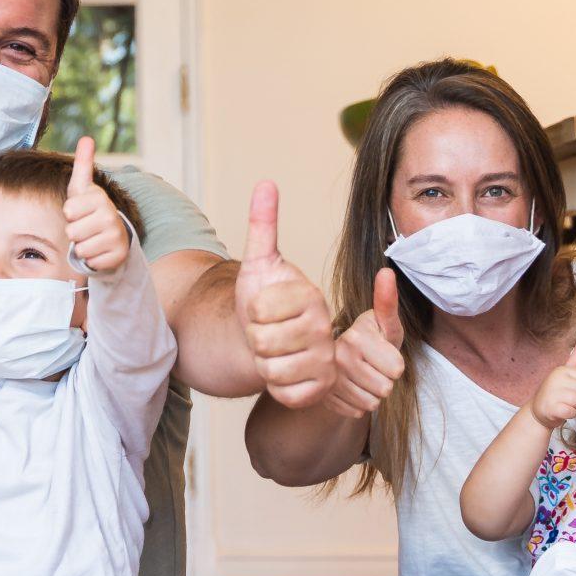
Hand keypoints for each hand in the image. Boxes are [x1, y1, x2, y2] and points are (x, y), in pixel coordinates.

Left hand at [63, 137, 129, 273]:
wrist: (112, 234)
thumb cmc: (89, 210)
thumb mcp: (83, 188)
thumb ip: (83, 164)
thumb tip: (86, 138)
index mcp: (99, 198)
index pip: (68, 210)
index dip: (70, 213)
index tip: (80, 211)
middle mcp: (111, 215)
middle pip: (72, 231)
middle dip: (75, 232)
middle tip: (86, 227)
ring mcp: (116, 236)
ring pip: (81, 248)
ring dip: (83, 246)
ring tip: (92, 238)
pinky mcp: (118, 255)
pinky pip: (91, 261)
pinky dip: (93, 259)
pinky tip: (100, 250)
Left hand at [235, 181, 336, 407]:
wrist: (267, 340)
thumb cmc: (262, 301)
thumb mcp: (259, 263)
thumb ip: (263, 224)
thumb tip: (266, 182)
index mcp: (310, 296)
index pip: (259, 310)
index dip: (250, 312)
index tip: (262, 309)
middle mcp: (324, 327)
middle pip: (263, 342)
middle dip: (253, 339)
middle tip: (265, 333)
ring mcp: (325, 360)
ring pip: (271, 370)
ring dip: (262, 363)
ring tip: (272, 351)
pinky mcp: (319, 388)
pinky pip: (285, 393)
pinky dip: (274, 386)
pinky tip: (282, 373)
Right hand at [327, 269, 405, 419]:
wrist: (339, 359)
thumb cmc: (372, 340)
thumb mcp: (385, 324)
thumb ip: (387, 302)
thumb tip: (386, 271)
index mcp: (355, 337)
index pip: (397, 369)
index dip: (395, 364)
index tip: (382, 353)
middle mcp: (337, 357)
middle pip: (385, 389)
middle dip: (384, 380)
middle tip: (372, 367)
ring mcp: (328, 380)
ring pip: (371, 404)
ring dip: (372, 394)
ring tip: (363, 378)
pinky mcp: (324, 399)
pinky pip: (356, 412)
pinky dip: (358, 404)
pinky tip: (352, 389)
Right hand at [528, 344, 575, 428]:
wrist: (537, 411)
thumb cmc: (555, 392)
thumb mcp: (564, 374)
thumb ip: (575, 360)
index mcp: (561, 370)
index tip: (572, 389)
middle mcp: (556, 379)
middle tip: (567, 399)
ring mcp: (552, 393)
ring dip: (575, 407)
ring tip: (565, 405)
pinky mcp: (551, 408)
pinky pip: (572, 412)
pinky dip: (570, 414)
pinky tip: (562, 412)